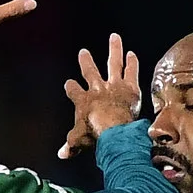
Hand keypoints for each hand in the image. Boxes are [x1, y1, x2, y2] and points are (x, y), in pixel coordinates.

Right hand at [58, 33, 141, 158]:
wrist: (113, 129)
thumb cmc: (93, 134)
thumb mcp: (78, 141)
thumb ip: (71, 145)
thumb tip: (61, 154)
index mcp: (81, 100)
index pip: (73, 90)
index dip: (70, 87)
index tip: (69, 84)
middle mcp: (96, 88)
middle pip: (89, 71)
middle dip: (86, 61)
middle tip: (83, 52)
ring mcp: (113, 85)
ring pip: (112, 63)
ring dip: (113, 49)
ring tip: (114, 37)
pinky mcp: (129, 87)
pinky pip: (130, 71)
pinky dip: (131, 62)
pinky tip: (131, 53)